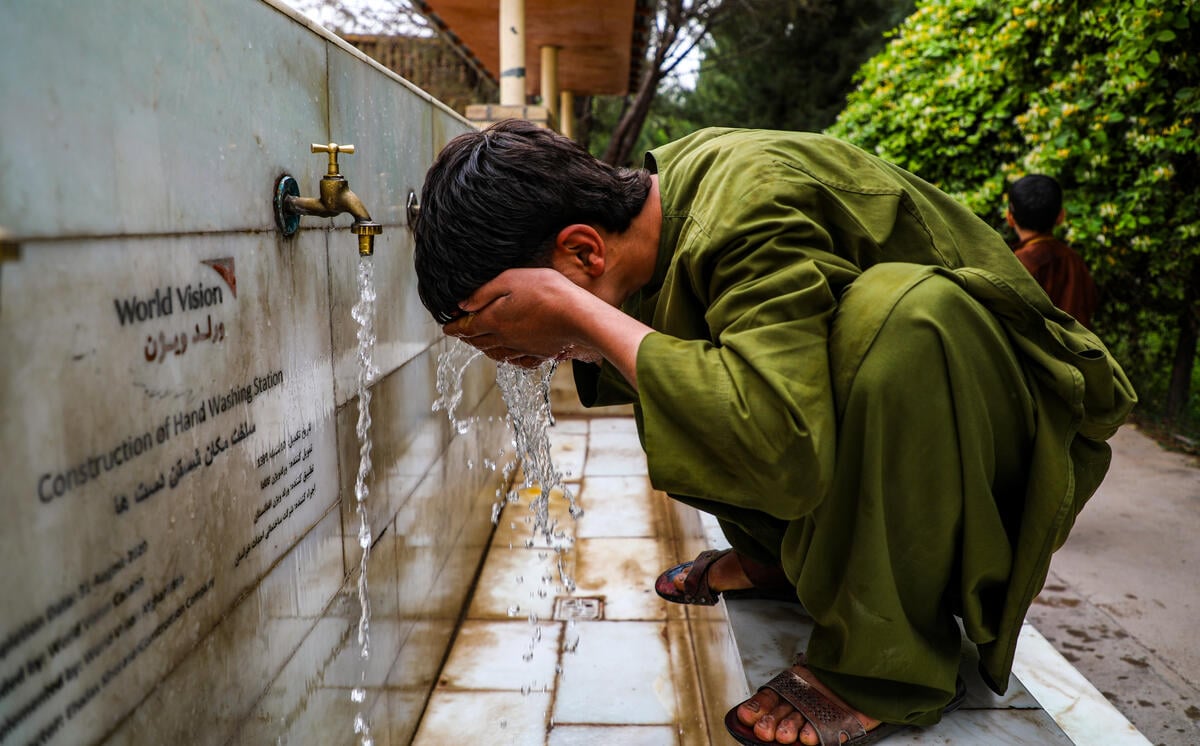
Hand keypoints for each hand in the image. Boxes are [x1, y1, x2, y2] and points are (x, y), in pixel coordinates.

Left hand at [443, 268, 601, 363]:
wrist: (579, 316)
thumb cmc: (546, 291)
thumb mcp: (510, 279)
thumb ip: (484, 292)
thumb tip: (462, 304)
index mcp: (493, 320)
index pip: (465, 327)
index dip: (453, 326)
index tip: (446, 326)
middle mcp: (504, 339)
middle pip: (478, 341)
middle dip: (466, 337)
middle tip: (460, 332)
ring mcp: (522, 348)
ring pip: (495, 353)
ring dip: (483, 348)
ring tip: (479, 342)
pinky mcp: (539, 353)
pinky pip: (515, 360)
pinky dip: (505, 357)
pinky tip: (508, 354)